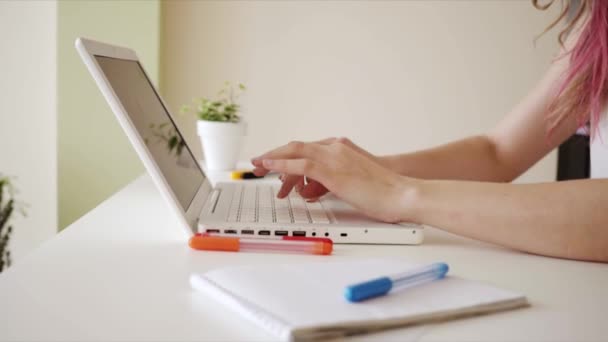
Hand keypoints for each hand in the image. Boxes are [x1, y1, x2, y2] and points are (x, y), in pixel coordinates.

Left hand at [253, 137, 387, 199]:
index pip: (307, 148)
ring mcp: (334, 156)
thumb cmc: (382, 192)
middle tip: (258, 162)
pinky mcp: (332, 170)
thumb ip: (327, 183)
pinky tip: (269, 167)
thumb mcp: (350, 184)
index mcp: (340, 148)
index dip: (287, 154)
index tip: (273, 161)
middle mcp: (335, 147)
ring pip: (294, 151)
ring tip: (258, 166)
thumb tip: (306, 191)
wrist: (402, 193)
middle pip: (296, 146)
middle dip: (274, 153)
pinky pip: (300, 164)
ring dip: (273, 158)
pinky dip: (281, 164)